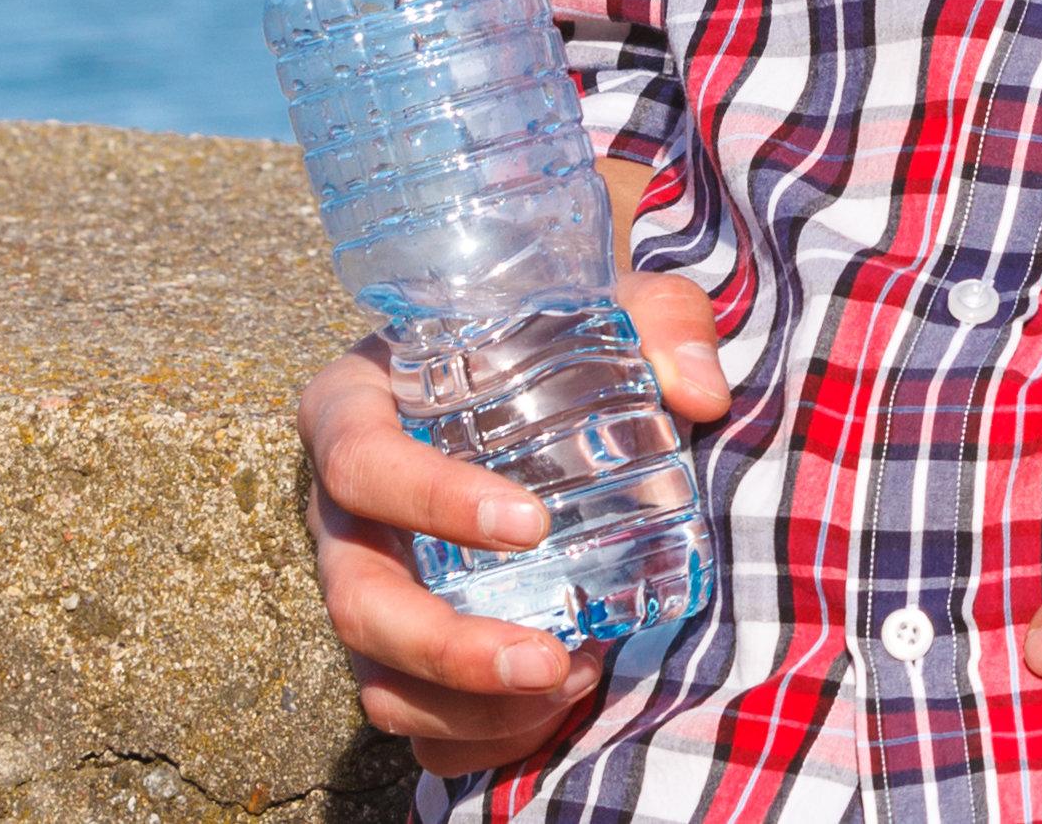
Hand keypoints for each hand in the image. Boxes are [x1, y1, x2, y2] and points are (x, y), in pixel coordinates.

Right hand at [299, 266, 727, 777]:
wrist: (527, 377)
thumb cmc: (546, 334)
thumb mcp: (601, 303)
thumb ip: (660, 320)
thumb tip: (700, 392)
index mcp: (353, 409)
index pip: (362, 464)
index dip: (432, 502)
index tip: (531, 524)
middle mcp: (341, 513)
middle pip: (355, 603)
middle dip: (448, 649)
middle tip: (553, 659)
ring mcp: (363, 590)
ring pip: (379, 682)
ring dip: (474, 705)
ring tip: (574, 678)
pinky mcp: (395, 653)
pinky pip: (416, 724)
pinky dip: (482, 738)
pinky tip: (558, 705)